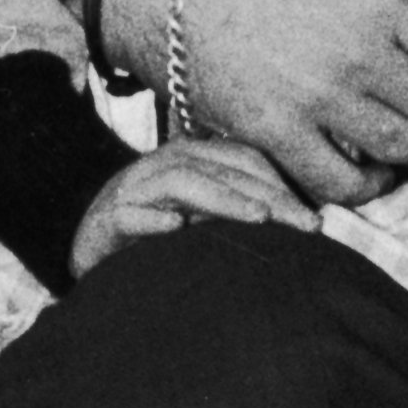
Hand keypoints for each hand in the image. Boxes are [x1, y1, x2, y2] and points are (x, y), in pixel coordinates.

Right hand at [70, 134, 311, 276]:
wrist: (91, 248)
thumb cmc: (156, 235)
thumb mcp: (204, 219)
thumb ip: (244, 211)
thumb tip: (308, 219)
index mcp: (191, 159)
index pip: (243, 160)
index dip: (282, 184)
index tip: (316, 218)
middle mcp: (163, 166)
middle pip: (221, 170)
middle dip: (268, 196)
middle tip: (306, 225)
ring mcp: (133, 190)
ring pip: (181, 183)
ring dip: (222, 199)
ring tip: (259, 219)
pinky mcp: (107, 220)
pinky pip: (128, 214)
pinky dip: (152, 220)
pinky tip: (176, 229)